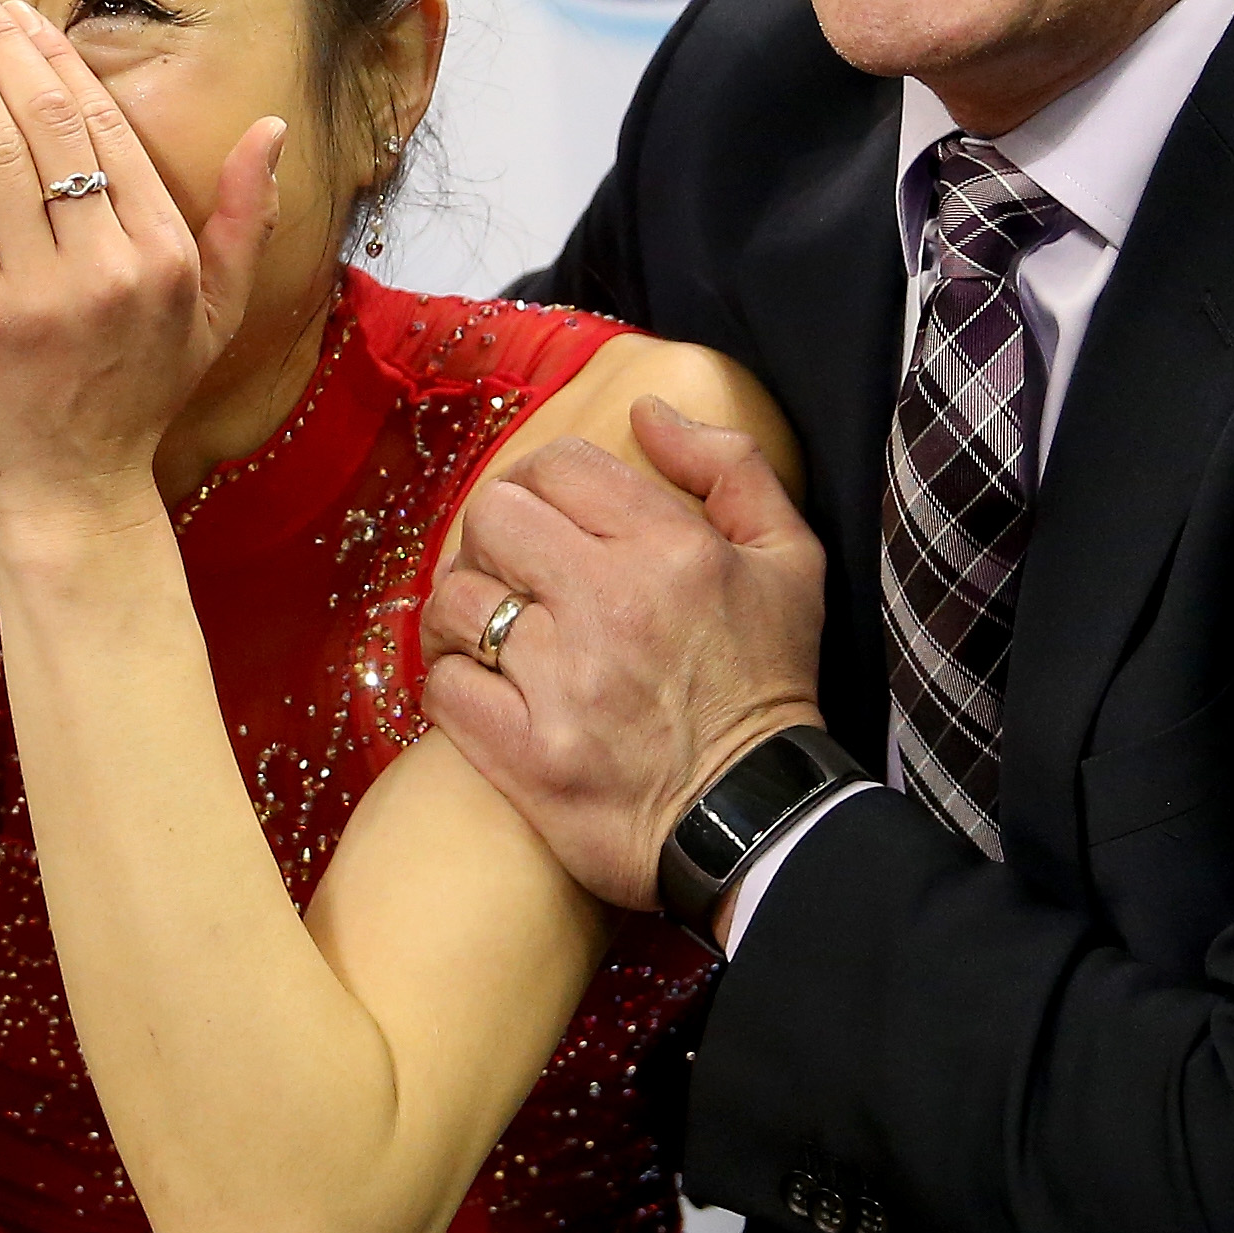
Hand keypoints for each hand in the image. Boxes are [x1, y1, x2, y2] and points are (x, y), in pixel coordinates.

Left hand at [0, 0, 279, 536]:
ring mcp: (47, 292)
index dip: (57, 61)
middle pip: (49, 125)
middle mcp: (115, 265)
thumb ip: (243, 220)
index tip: (20, 15)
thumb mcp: (211, 316)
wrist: (70, 498)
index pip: (107, 129)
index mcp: (168, 254)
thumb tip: (273, 129)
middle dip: (1, 46)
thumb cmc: (133, 402)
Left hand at [421, 399, 827, 909]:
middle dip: (493, 536)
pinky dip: (450, 683)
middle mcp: (610, 604)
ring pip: (454, 600)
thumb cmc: (769, 684)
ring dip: (461, 611)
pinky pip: (442, 687)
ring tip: (488, 630)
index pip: (556, 465)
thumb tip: (649, 412)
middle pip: (491, 517)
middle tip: (513, 570)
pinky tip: (479, 687)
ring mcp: (561, 682)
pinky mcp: (525, 753)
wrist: (755, 820)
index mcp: (670, 547)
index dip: (538, 481)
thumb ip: (730, 466)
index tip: (545, 516)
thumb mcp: (790, 559)